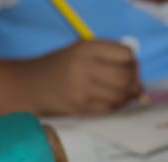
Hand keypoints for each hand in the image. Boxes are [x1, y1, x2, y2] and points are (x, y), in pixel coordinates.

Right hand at [23, 40, 141, 115]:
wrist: (30, 85)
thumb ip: (107, 55)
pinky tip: (114, 102)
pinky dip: (118, 106)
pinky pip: (111, 108)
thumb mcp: (80, 51)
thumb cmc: (60, 66)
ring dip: (128, 96)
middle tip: (133, 85)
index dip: (132, 62)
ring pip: (120, 94)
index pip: (125, 54)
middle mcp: (84, 66)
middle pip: (125, 76)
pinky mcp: (81, 107)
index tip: (129, 66)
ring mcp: (83, 88)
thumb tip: (137, 69)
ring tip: (126, 94)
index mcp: (86, 48)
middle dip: (134, 82)